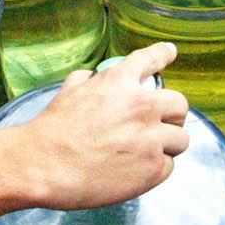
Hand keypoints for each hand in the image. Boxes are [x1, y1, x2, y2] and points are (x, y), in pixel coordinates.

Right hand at [24, 43, 187, 209]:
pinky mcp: (153, 168)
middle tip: (160, 125)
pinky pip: (168, 166)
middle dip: (172, 115)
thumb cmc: (52, 131)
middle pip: (180, 105)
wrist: (44, 166)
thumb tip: (94, 78)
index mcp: (120, 82)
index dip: (163, 54)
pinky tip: (135, 171)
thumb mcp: (69, 91)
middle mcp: (142, 106)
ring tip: (147, 153)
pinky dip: (155, 169)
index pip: (151, 59)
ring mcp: (151, 138)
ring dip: (167, 145)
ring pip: (180, 139)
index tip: (170, 52)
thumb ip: (88, 81)